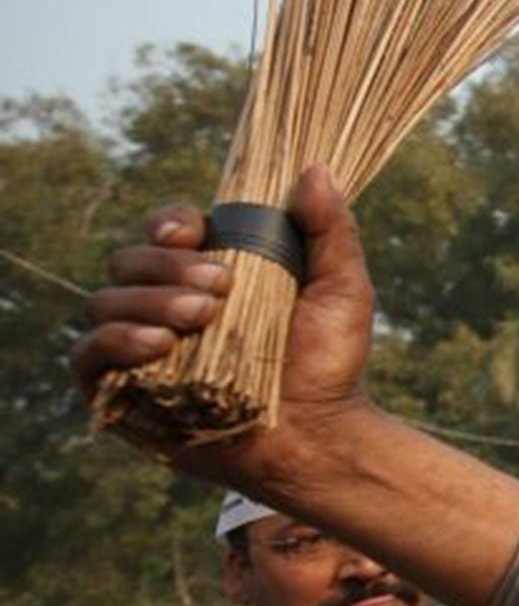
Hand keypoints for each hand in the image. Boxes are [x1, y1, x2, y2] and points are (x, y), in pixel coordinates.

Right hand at [69, 165, 375, 495]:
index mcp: (209, 272)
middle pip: (130, 260)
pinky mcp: (122, 392)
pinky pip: (88, 356)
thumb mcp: (343, 289)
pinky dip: (116, 342)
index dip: (169, 222)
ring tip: (199, 319)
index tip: (195, 231)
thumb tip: (315, 170)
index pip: (166, 231)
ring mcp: (141, 348)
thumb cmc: (332, 364)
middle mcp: (166, 304)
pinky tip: (160, 345)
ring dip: (148, 301)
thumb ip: (331, 230)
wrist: (320, 436)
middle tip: (221, 287)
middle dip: (167, 267)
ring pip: (105, 302)